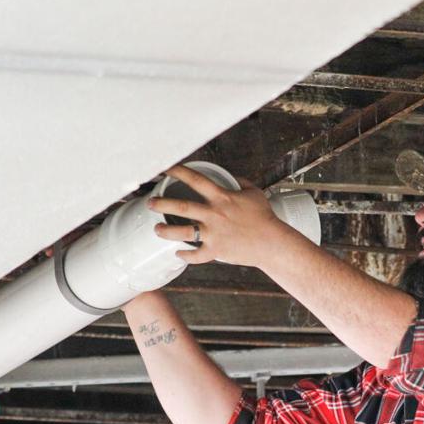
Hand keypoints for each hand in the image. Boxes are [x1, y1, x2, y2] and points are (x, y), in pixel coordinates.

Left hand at [149, 165, 291, 267]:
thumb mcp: (255, 193)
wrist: (273, 243)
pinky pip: (196, 255)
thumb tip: (231, 176)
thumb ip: (241, 182)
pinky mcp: (216, 251)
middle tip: (150, 202)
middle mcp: (214, 214)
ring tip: (156, 229)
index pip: (195, 179)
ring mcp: (214, 234)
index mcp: (222, 197)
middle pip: (181, 207)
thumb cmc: (265, 217)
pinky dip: (185, 255)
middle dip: (161, 203)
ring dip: (165, 231)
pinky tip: (178, 253)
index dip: (178, 171)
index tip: (165, 168)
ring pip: (182, 232)